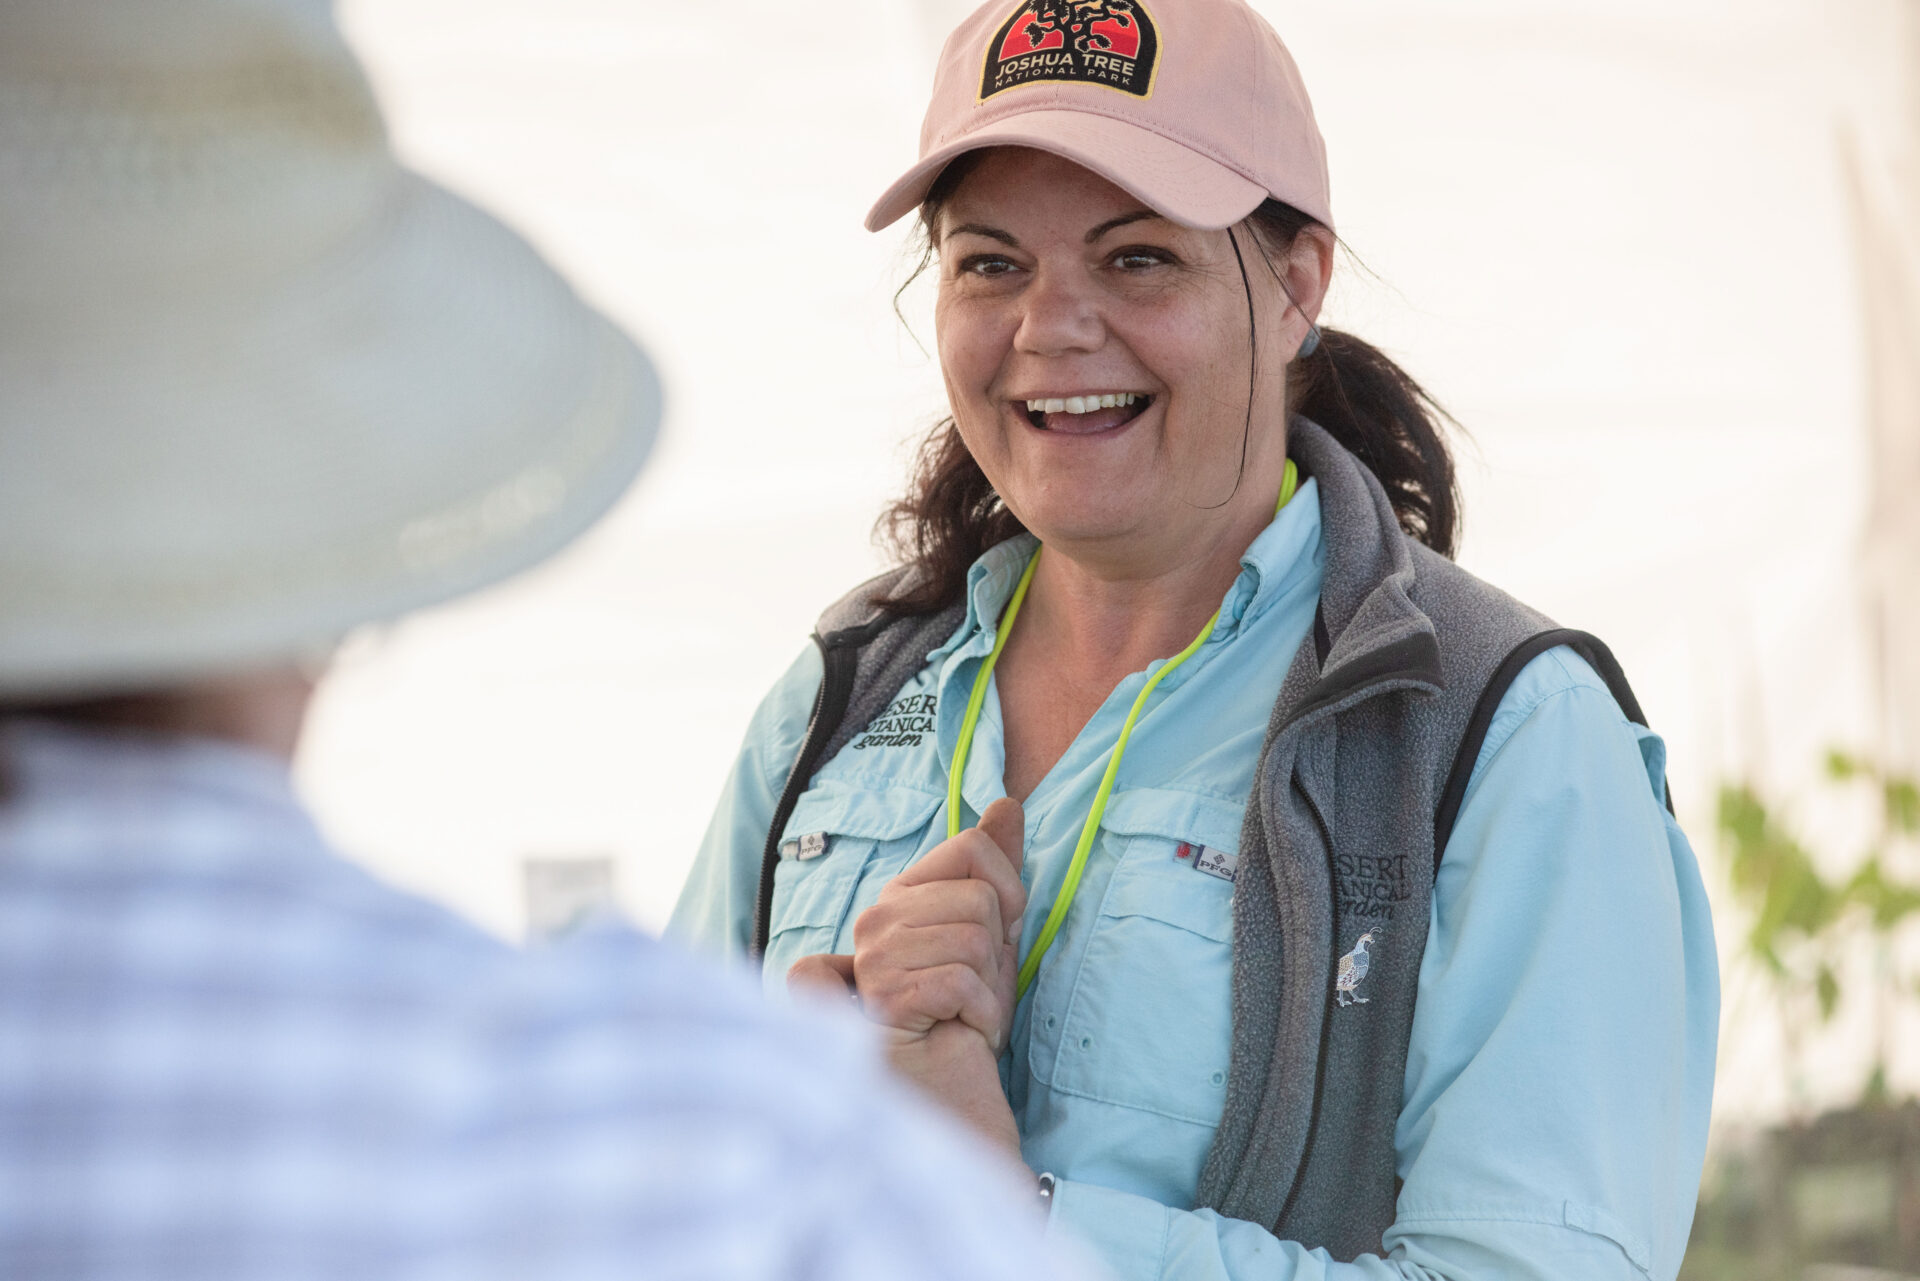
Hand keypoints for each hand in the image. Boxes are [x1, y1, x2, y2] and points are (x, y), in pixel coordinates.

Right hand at [856, 797, 1026, 1050]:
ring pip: (976, 941)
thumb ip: (994, 868)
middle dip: (996, 950)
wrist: (943, 1088)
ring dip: (989, 989)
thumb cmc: (962, 1012)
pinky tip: (958, 1029)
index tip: (998, 933)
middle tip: (972, 986)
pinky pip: (964, 982)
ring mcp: (875, 957)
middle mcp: (877, 919)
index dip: (1007, 891)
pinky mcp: (886, 996)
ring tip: (964, 1010)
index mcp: (900, 895)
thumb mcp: (988, 932)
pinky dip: (981, 1016)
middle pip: (981, 898)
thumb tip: (1008, 804)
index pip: (971, 846)